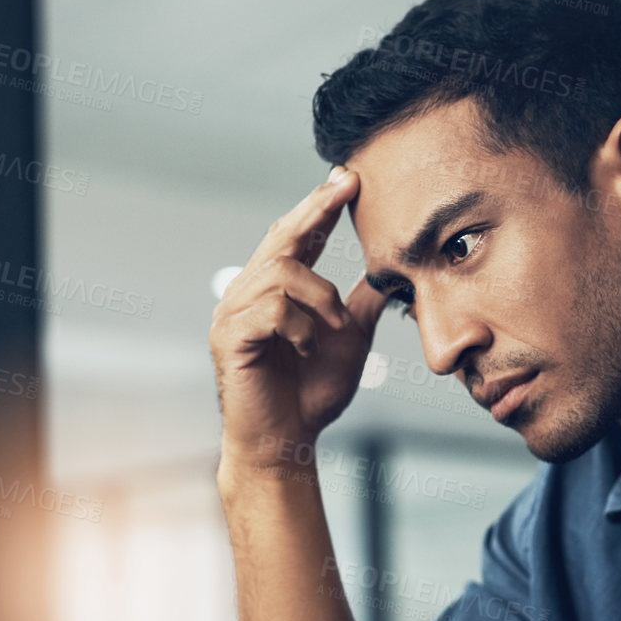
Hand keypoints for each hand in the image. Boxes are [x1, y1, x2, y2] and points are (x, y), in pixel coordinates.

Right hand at [209, 166, 389, 475]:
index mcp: (273, 289)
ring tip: (335, 327)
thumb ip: (362, 302)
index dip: (319, 206)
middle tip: (345, 186)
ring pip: (280, 273)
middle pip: (280, 238)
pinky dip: (299, 326)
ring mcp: (233, 315)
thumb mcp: (350, 338)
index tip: (349, 178)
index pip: (296, 236)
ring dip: (319, 297)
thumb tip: (391, 270)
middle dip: (315, 210)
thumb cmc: (312, 394)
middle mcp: (246, 294)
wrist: (287, 442)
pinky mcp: (230, 339)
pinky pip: (270, 310)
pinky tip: (307, 347)